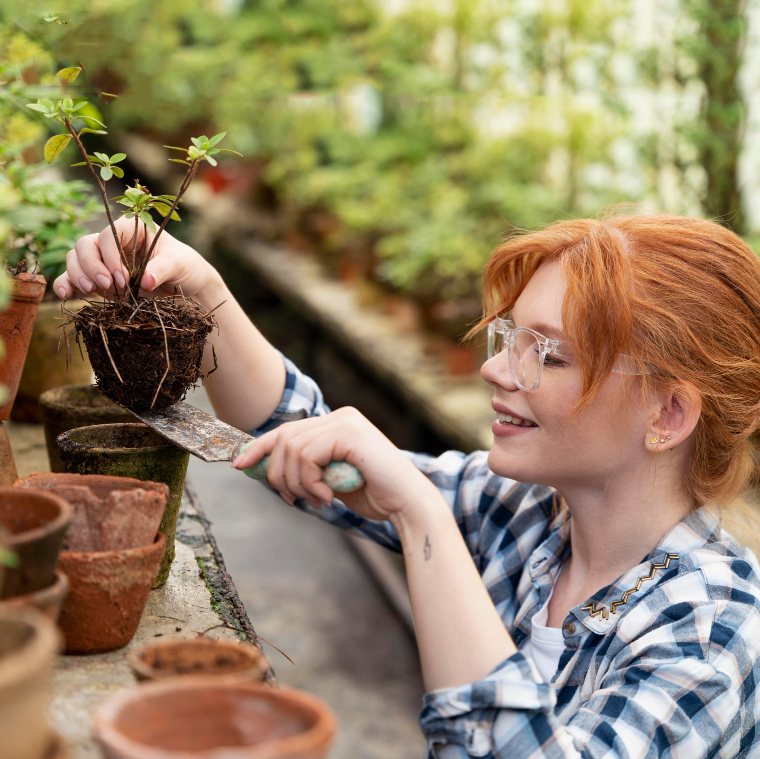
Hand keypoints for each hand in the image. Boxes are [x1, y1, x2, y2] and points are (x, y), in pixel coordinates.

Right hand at [53, 217, 220, 300]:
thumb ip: (162, 269)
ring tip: (89, 290)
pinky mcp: (99, 281)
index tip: (124, 278)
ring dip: (77, 274)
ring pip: (75, 259)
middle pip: (85, 245)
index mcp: (131, 230)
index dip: (110, 256)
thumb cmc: (186, 268)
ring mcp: (103, 261)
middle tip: (107, 284)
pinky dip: (65, 283)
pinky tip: (65, 294)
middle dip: (91, 265)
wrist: (188, 289)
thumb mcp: (180, 264)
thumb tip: (145, 281)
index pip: (108, 236)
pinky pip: (73, 277)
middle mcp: (113, 243)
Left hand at [232, 407, 445, 523]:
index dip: (258, 447)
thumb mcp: (329, 481)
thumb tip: (264, 471)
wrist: (408, 505)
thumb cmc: (375, 496)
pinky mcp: (348, 432)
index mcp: (337, 424)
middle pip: (283, 438)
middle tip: (291, 499)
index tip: (239, 465)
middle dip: (276, 474)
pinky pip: (306, 456)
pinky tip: (327, 496)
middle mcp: (340, 416)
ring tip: (317, 500)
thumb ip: (305, 471)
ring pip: (291, 449)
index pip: (286, 430)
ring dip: (296, 483)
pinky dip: (309, 481)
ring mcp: (345, 421)